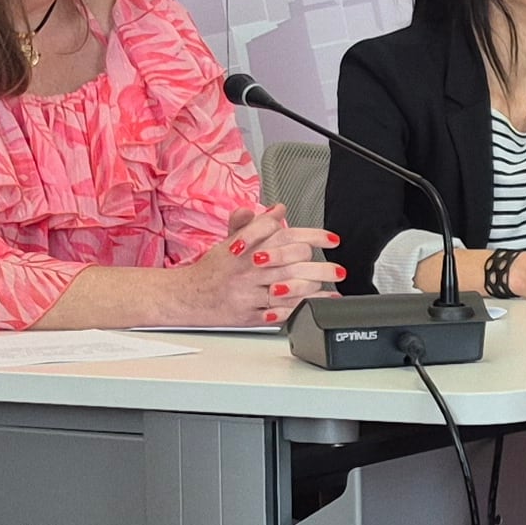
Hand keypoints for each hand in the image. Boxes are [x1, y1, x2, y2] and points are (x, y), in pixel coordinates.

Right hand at [183, 207, 342, 323]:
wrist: (187, 296)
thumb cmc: (213, 269)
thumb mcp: (229, 240)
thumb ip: (254, 224)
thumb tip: (278, 209)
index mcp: (245, 246)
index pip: (284, 234)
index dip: (313, 236)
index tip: (332, 240)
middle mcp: (248, 268)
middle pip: (292, 262)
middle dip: (320, 266)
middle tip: (338, 269)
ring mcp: (248, 292)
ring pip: (288, 288)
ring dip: (314, 287)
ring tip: (330, 285)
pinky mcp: (248, 315)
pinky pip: (279, 313)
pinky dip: (300, 308)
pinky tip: (315, 304)